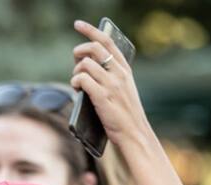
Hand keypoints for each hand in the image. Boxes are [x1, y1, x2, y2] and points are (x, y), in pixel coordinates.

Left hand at [70, 19, 150, 151]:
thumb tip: (87, 66)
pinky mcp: (102, 97)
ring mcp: (111, 84)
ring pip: (85, 64)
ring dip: (76, 72)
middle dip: (79, 51)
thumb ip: (111, 77)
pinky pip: (82, 79)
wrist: (135, 134)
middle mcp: (119, 73)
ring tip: (77, 83)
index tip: (78, 24)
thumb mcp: (123, 90)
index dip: (91, 30)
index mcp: (125, 69)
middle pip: (94, 48)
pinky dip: (75, 82)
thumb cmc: (126, 115)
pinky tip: (77, 89)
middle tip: (75, 61)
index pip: (107, 41)